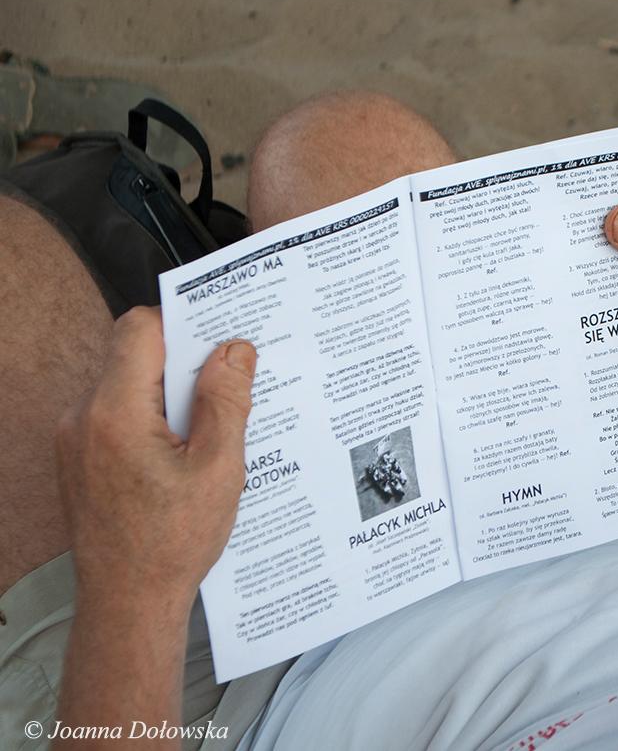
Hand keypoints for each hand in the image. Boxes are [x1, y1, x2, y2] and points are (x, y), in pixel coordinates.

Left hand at [56, 307, 256, 611]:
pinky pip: (117, 415)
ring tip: (210, 433)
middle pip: (134, 355)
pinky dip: (152, 420)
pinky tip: (185, 454)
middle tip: (230, 389)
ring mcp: (74, 438)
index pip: (140, 328)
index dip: (184, 325)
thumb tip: (234, 350)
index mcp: (115, 412)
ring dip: (170, 396)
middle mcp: (83, 417)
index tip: (221, 340)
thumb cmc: (172, 542)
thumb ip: (226, 401)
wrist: (127, 602)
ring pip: (127, 385)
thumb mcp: (218, 468)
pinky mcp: (78, 458)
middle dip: (184, 365)